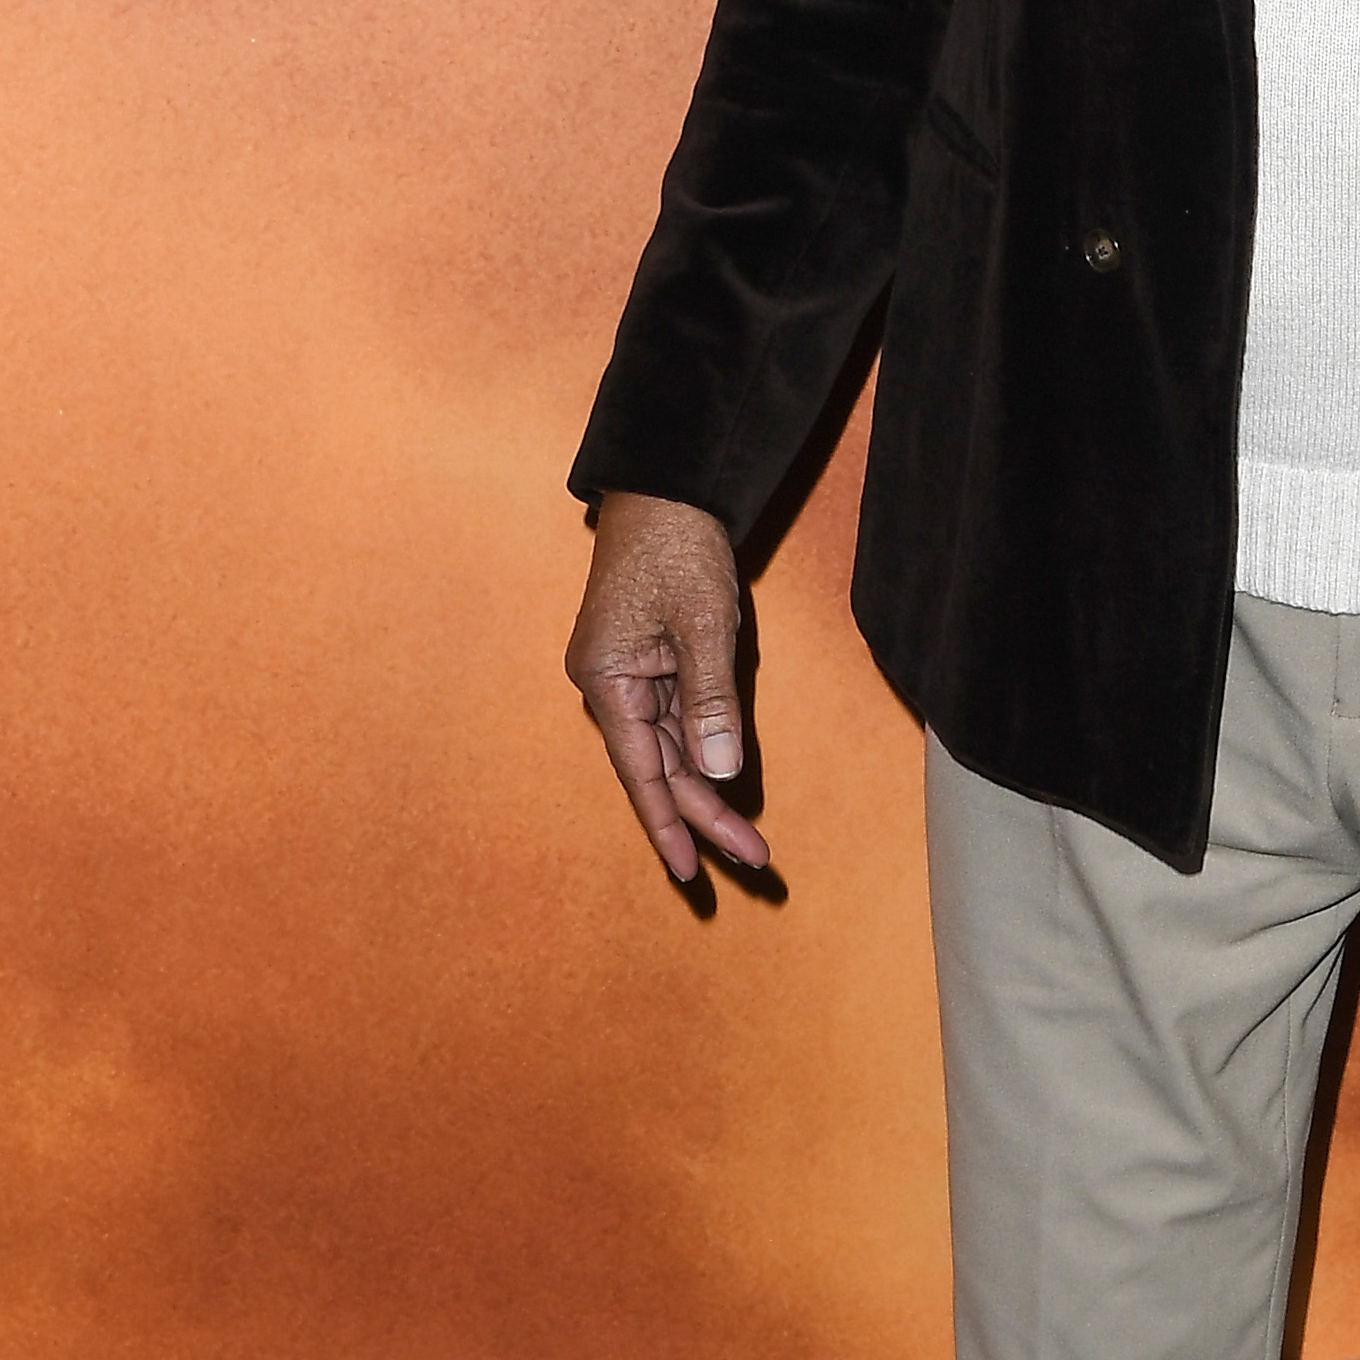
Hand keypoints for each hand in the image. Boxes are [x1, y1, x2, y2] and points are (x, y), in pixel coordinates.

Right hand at [565, 492, 770, 882]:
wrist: (668, 488)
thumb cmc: (676, 546)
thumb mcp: (702, 623)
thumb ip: (711, 699)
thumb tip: (720, 770)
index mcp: (606, 680)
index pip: (642, 771)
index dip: (670, 824)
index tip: (693, 872)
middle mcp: (610, 685)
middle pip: (658, 769)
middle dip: (703, 816)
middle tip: (753, 860)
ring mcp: (630, 675)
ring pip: (670, 750)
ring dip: (707, 790)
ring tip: (749, 839)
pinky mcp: (652, 662)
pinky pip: (677, 720)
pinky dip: (704, 751)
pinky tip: (728, 785)